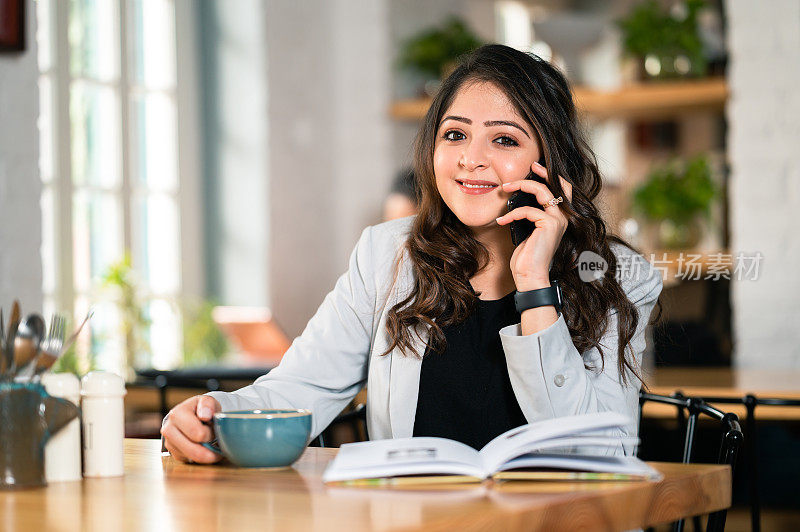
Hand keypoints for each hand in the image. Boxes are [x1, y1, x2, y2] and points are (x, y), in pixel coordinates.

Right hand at [161, 395, 221, 463]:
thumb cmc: (201, 408)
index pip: (199, 434)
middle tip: (216, 440)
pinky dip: (200, 457)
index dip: (211, 433)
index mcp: (176, 415)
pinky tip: (203, 447)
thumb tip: (204, 415)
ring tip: (212, 444)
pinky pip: (190, 461)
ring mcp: (169, 443)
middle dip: (210, 448)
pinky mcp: (173, 453)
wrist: (192, 414)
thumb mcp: (207, 401)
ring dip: (207, 454)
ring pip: (192, 458)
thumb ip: (208, 404)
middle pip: (194, 451)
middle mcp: (168, 430)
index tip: (214, 428)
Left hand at [496, 161, 572, 289]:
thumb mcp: (528, 230)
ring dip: (521, 187)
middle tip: (525, 169)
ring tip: (505, 188)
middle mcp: (563, 217)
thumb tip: (518, 198)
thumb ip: (530, 214)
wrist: (530, 275)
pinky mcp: (549, 225)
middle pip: (556, 185)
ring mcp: (558, 221)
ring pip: (542, 192)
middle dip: (541, 173)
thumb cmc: (528, 256)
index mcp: (560, 217)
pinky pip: (527, 210)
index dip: (552, 175)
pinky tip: (502, 220)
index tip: (535, 168)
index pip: (564, 189)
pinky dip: (512, 214)